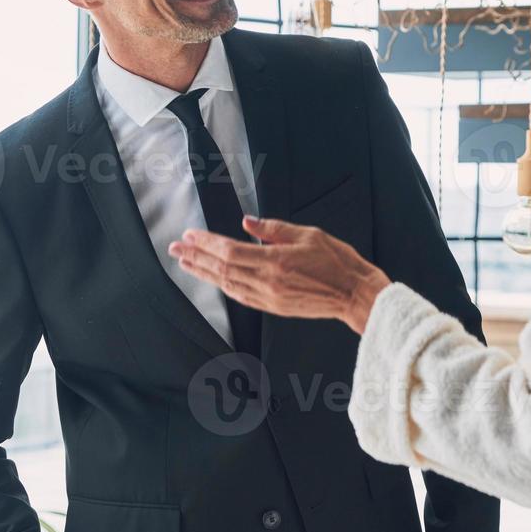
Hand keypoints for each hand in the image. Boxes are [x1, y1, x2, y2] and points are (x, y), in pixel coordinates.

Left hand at [169, 216, 391, 334]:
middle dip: (195, 258)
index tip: (189, 236)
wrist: (355, 295)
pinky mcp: (274, 307)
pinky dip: (224, 286)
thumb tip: (247, 223)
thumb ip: (273, 229)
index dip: (206, 244)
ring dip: (204, 273)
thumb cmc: (337, 262)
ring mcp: (270, 298)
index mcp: (275, 262)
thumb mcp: (307, 234)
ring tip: (187, 263)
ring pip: (227, 285)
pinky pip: (241, 296)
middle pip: (222, 269)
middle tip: (175, 249)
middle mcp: (268, 282)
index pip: (230, 251)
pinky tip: (214, 279)